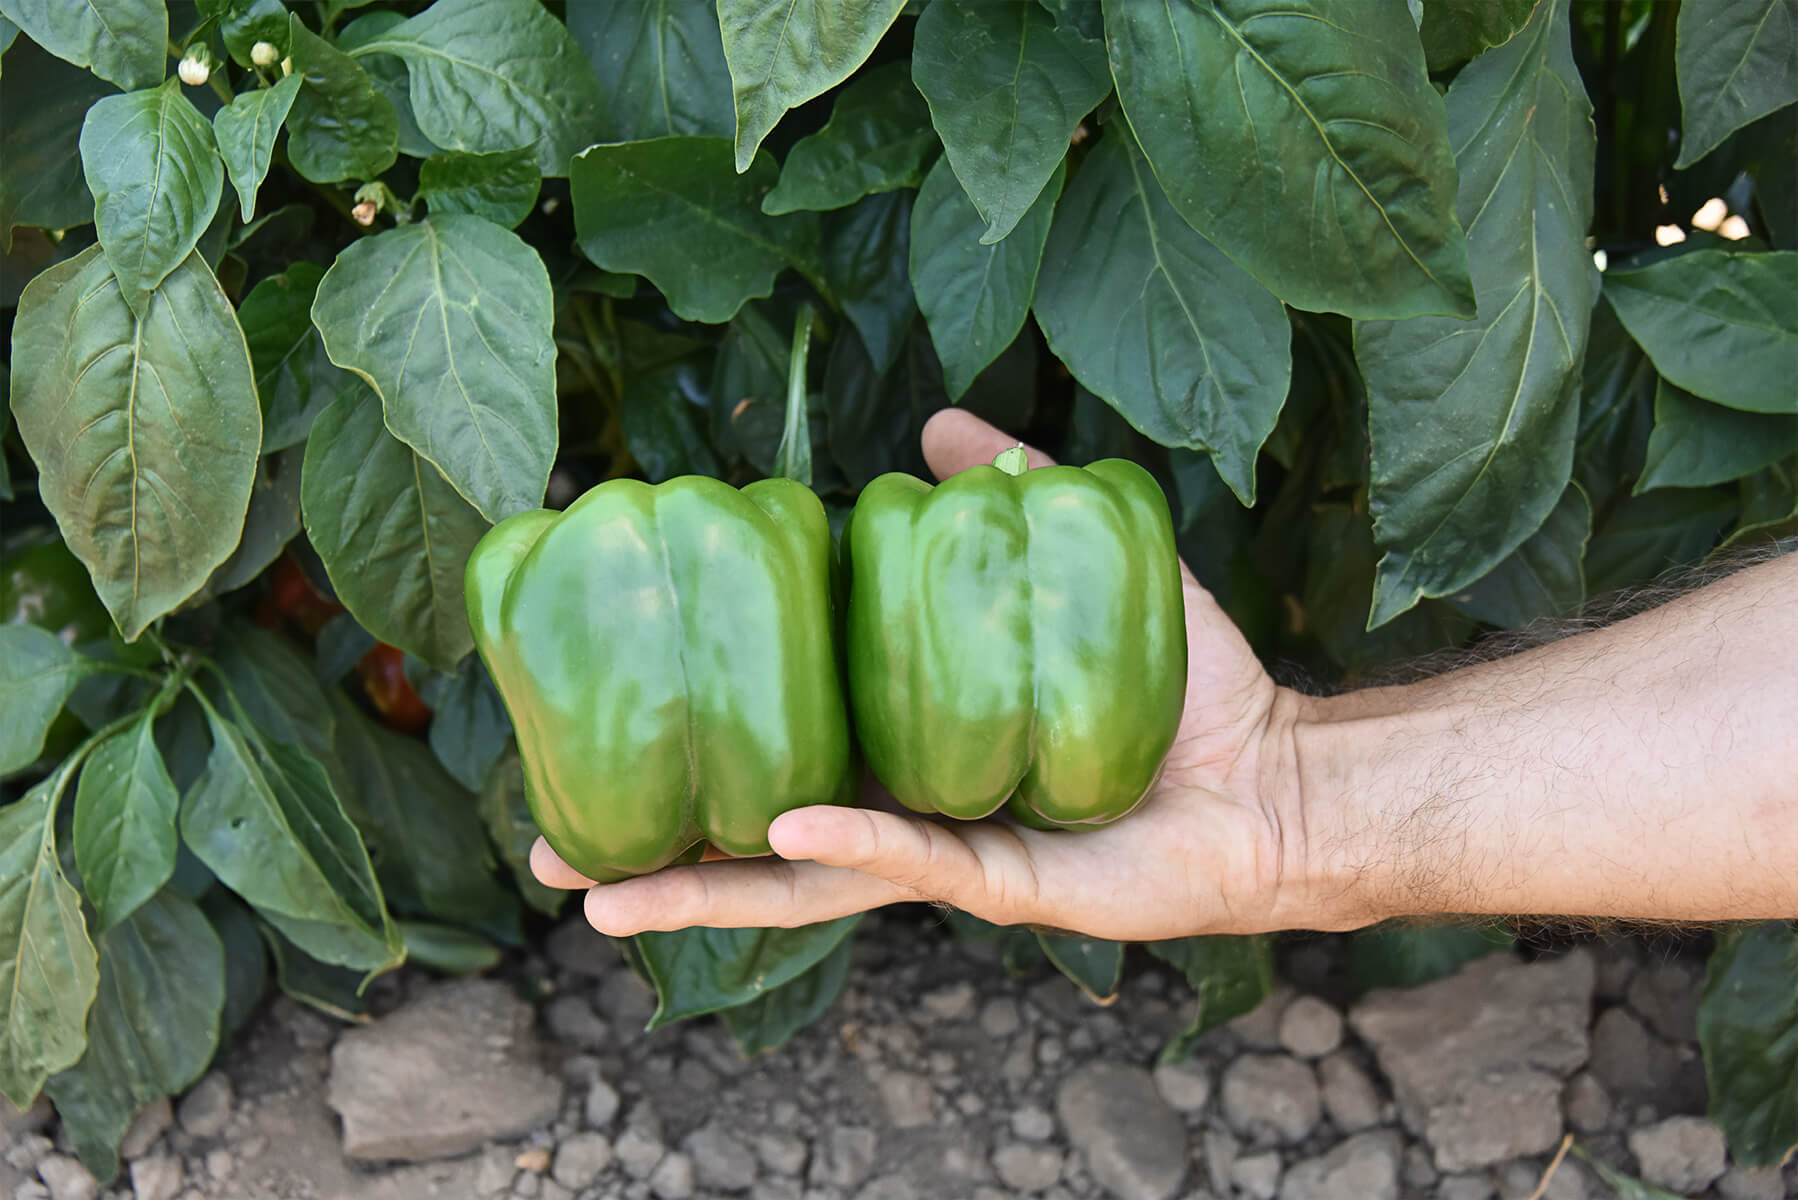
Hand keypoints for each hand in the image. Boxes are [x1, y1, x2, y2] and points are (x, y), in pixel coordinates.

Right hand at [532, 410, 1346, 939]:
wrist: (1272, 777)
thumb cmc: (1183, 687)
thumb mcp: (1086, 569)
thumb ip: (1014, 491)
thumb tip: (932, 425)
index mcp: (904, 739)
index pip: (778, 731)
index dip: (696, 719)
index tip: (605, 696)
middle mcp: (903, 808)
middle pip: (753, 829)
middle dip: (653, 841)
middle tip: (545, 834)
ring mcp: (940, 855)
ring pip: (797, 876)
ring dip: (697, 883)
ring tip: (591, 884)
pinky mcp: (990, 883)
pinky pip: (900, 857)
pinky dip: (842, 839)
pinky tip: (774, 824)